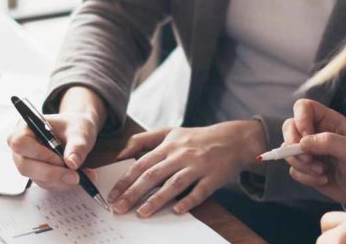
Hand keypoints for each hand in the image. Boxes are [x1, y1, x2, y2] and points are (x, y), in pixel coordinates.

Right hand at [6, 86, 104, 189]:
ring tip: (83, 174)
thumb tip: (71, 163)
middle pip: (26, 166)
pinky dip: (64, 183)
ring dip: (62, 180)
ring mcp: (28, 164)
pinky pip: (48, 184)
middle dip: (52, 173)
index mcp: (25, 128)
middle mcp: (22, 148)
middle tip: (75, 176)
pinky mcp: (37, 176)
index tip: (60, 159)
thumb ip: (77, 146)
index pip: (21, 144)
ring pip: (38, 179)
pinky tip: (78, 176)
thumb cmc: (74, 127)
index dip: (39, 154)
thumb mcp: (79, 132)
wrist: (77, 134)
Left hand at [107, 119, 265, 217]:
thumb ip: (144, 140)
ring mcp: (197, 166)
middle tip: (119, 208)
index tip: (112, 195)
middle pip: (153, 175)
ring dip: (157, 199)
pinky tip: (176, 211)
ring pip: (174, 184)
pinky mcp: (213, 177)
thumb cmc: (197, 138)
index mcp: (168, 145)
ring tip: (141, 213)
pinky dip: (188, 201)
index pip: (142, 163)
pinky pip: (199, 191)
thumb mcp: (169, 132)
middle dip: (134, 192)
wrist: (233, 140)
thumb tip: (121, 154)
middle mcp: (181, 155)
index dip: (126, 180)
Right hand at [285, 99, 345, 210]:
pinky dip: (306, 177)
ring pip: (287, 151)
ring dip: (302, 164)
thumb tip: (303, 142)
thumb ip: (329, 142)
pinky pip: (294, 170)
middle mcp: (315, 132)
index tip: (306, 137)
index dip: (300, 119)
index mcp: (328, 121)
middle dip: (293, 145)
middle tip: (308, 158)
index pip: (303, 107)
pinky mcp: (305, 168)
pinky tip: (323, 179)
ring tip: (322, 171)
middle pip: (289, 127)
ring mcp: (308, 151)